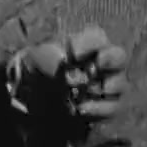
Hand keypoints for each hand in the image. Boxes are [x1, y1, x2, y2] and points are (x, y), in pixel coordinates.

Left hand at [8, 25, 129, 121]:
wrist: (27, 99)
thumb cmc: (35, 70)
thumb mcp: (37, 58)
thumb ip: (51, 56)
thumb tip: (63, 62)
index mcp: (84, 44)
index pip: (97, 38)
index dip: (90, 44)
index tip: (75, 54)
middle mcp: (100, 63)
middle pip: (119, 57)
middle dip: (111, 60)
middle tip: (97, 66)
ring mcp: (105, 86)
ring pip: (120, 84)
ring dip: (104, 87)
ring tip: (85, 91)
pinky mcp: (103, 108)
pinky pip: (113, 108)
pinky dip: (99, 109)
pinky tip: (81, 109)